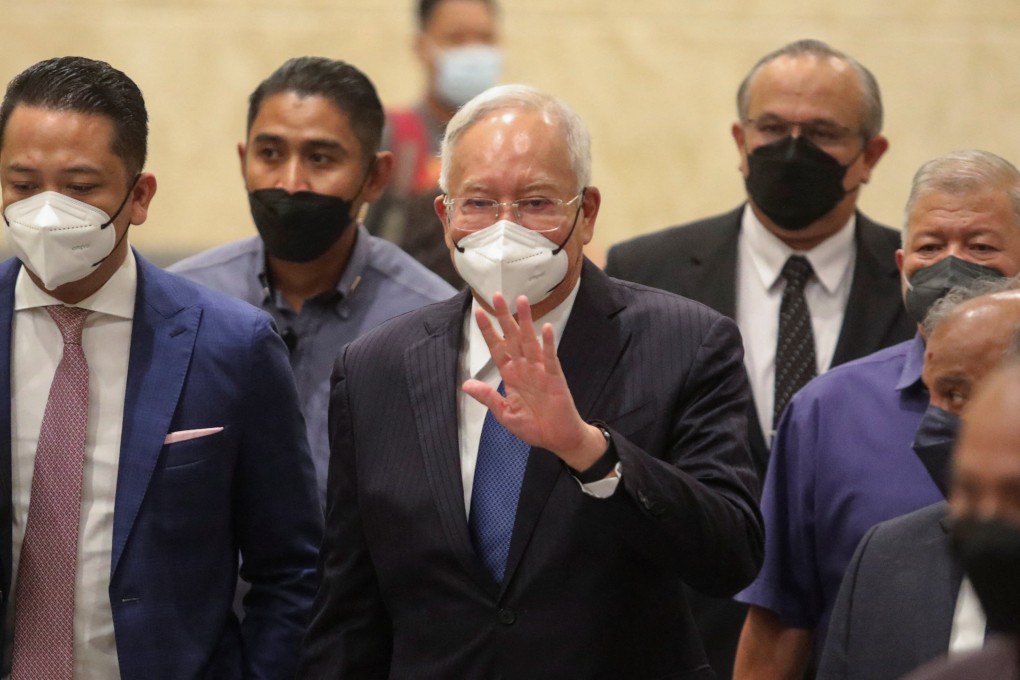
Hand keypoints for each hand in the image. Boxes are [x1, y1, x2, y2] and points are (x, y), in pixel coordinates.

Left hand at [463, 293, 606, 470]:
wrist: (557, 439)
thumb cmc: (533, 426)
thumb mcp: (505, 414)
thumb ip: (488, 397)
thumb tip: (466, 384)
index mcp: (511, 375)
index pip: (497, 348)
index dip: (488, 330)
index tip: (479, 312)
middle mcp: (524, 367)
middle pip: (512, 337)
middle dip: (504, 317)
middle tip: (497, 296)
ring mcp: (540, 370)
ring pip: (530, 340)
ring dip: (526, 321)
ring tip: (521, 301)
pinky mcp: (555, 377)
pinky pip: (550, 357)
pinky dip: (548, 343)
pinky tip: (545, 329)